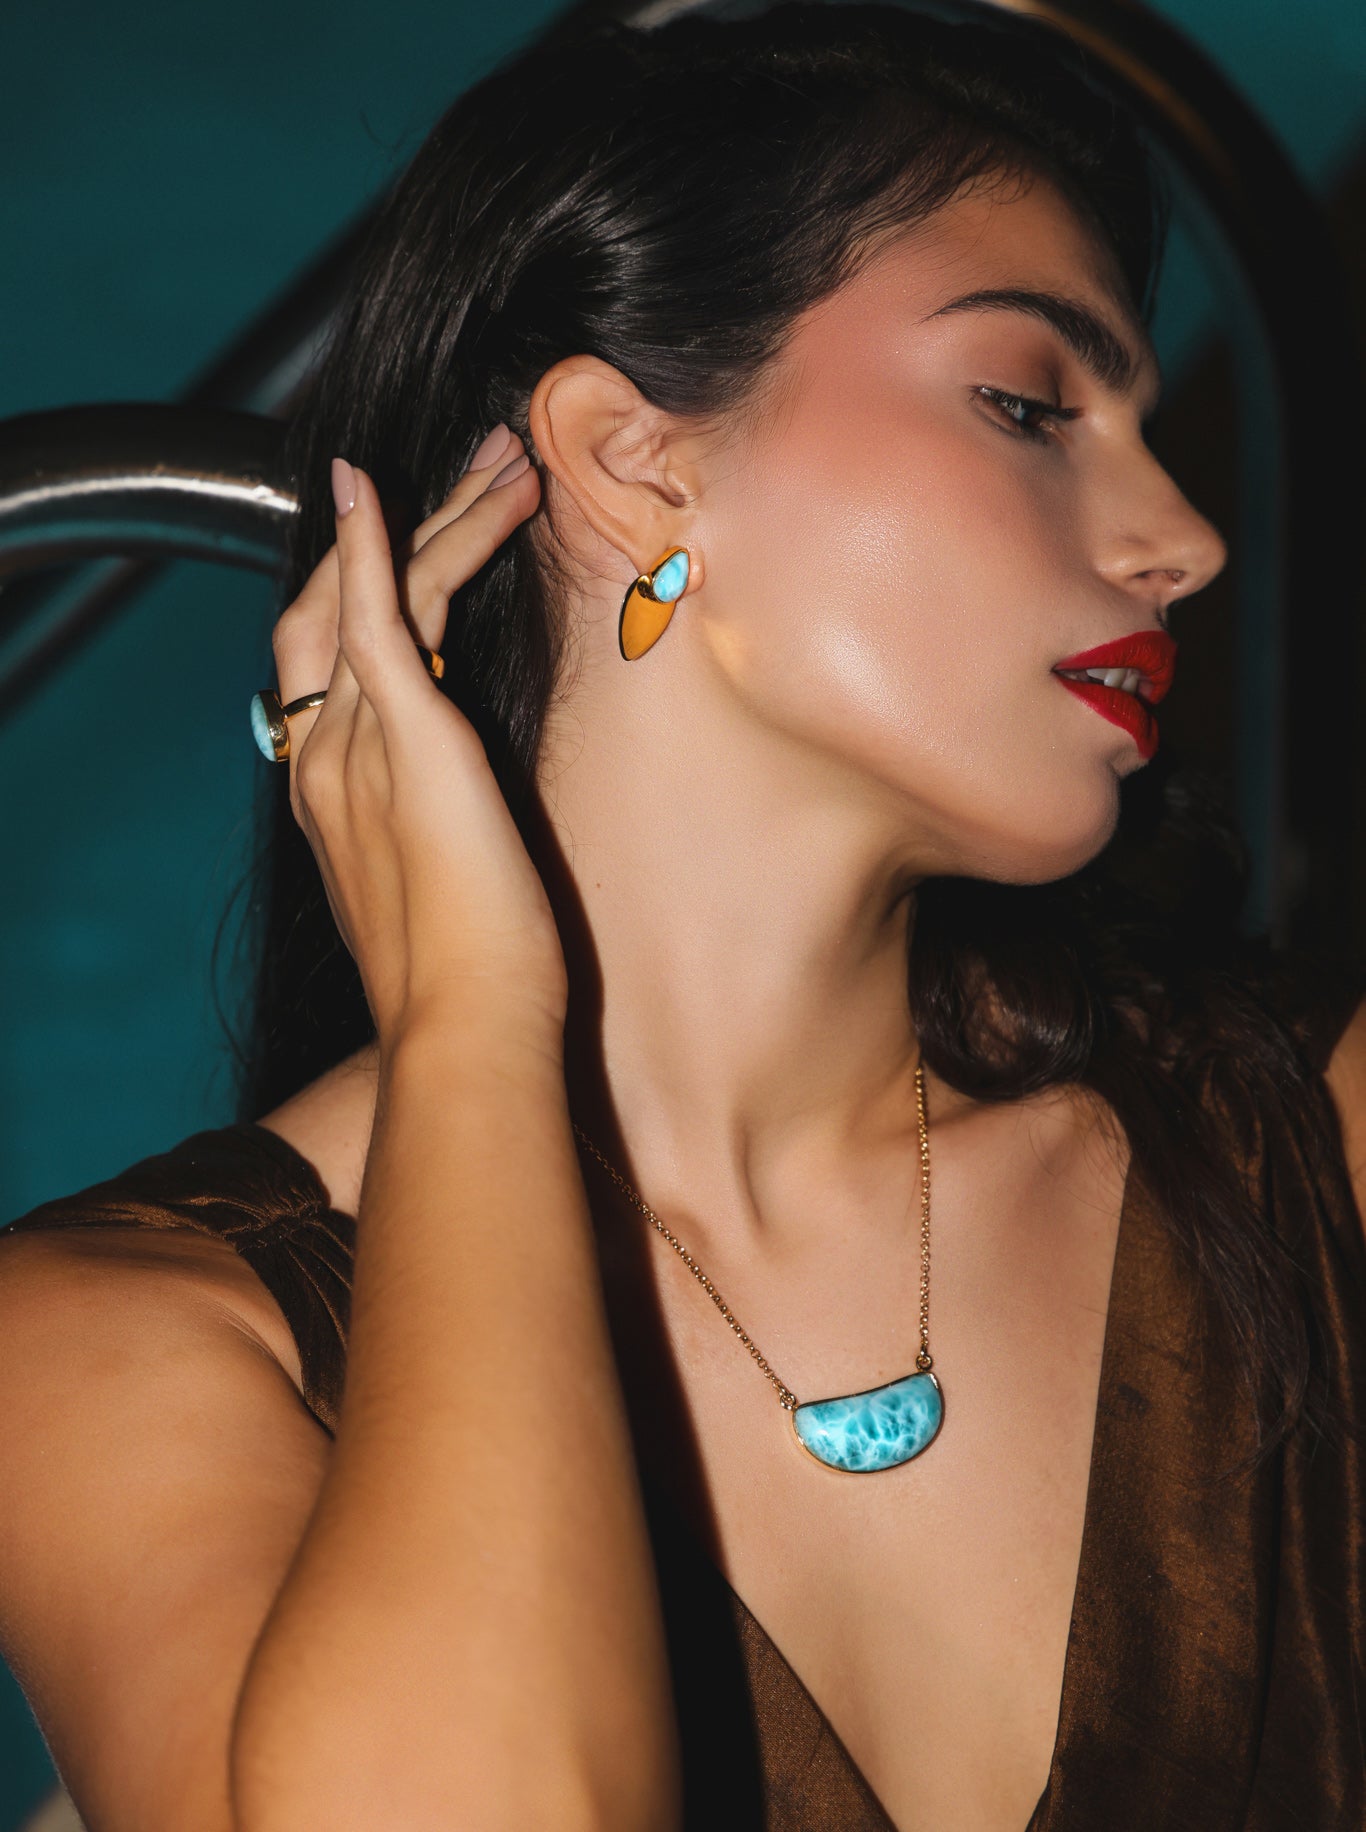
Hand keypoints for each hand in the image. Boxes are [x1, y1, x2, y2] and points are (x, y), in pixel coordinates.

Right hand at [271, 430, 567, 1047]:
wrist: (464, 1030)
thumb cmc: (471, 985)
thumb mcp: (444, 895)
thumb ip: (440, 835)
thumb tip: (472, 823)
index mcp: (329, 797)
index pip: (334, 666)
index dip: (373, 595)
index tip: (436, 550)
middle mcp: (324, 761)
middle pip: (340, 612)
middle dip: (402, 532)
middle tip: (483, 468)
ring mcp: (355, 746)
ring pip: (378, 597)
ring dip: (435, 518)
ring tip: (505, 462)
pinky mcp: (405, 738)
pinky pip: (374, 618)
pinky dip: (369, 543)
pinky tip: (372, 482)